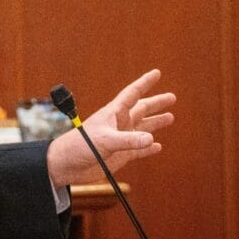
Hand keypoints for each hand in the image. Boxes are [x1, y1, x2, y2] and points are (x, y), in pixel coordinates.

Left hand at [46, 69, 175, 186]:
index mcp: (113, 114)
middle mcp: (118, 124)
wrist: (66, 165)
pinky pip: (139, 149)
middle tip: (172, 97)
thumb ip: (128, 141)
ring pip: (142, 128)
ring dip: (155, 123)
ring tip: (170, 117)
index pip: (132, 94)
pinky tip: (157, 146)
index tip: (157, 73)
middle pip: (141, 109)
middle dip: (156, 103)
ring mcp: (120, 139)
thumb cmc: (79, 147)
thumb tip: (152, 139)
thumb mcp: (105, 141)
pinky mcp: (120, 155)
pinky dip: (149, 148)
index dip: (144, 83)